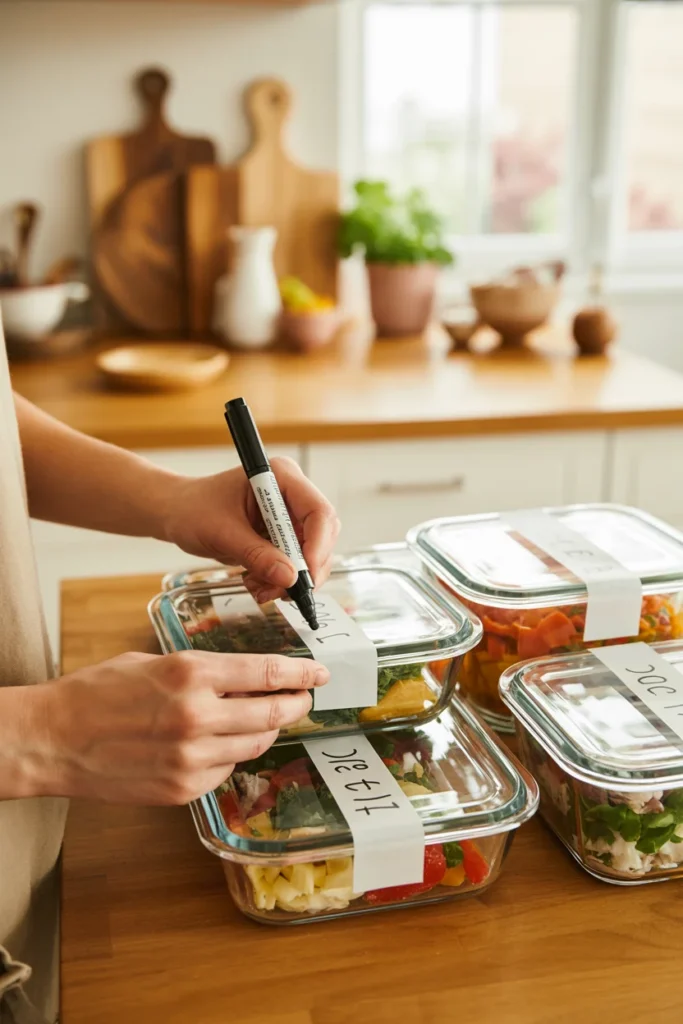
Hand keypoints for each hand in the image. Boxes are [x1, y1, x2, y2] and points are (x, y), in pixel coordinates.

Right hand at [27, 651, 328, 804]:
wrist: (54, 740)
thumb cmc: (96, 693)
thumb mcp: (152, 661)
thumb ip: (201, 670)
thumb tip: (242, 677)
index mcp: (190, 674)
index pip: (265, 672)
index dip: (300, 672)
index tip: (318, 672)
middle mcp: (197, 716)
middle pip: (272, 712)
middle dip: (296, 704)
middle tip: (304, 699)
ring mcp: (192, 758)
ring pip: (255, 744)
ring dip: (268, 730)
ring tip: (268, 719)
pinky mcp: (184, 789)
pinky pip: (226, 769)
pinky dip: (231, 755)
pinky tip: (221, 744)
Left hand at [160, 457, 339, 602]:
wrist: (177, 513)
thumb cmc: (193, 508)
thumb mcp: (221, 532)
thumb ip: (255, 555)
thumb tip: (288, 578)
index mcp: (280, 476)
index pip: (318, 511)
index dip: (317, 545)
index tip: (303, 575)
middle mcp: (291, 493)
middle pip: (322, 535)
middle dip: (304, 568)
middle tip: (283, 592)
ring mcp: (289, 515)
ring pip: (311, 554)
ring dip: (289, 578)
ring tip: (259, 588)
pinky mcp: (282, 535)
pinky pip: (295, 563)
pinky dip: (279, 580)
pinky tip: (257, 583)